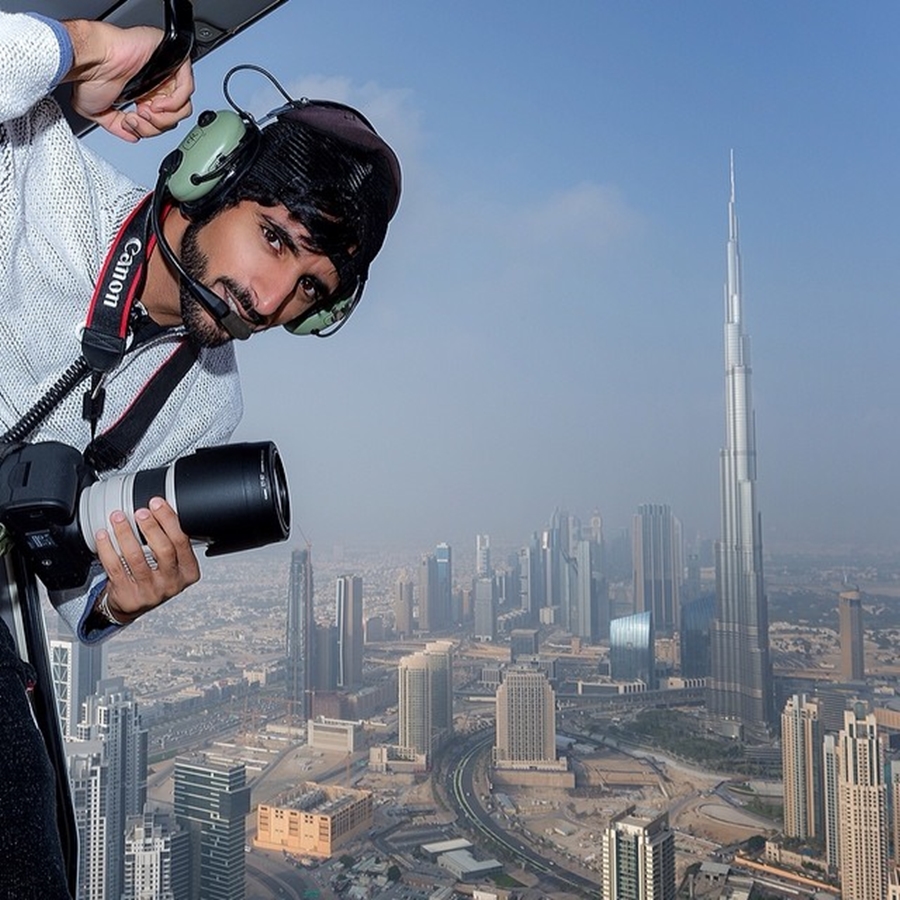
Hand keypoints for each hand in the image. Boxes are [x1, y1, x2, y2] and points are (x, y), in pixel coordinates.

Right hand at [63, 19, 193, 141]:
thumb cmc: (90, 76)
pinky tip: (157, 104)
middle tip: (137, 118)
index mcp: (143, 93)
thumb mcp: (99, 111)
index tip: (132, 124)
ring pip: (183, 105)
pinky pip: (187, 87)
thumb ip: (118, 126)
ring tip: (144, 111)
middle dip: (156, 126)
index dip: (151, 129)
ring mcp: (164, 72)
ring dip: (164, 117)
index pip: (164, 120)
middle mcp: (155, 83)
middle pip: (175, 116)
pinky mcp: (171, 59)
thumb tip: (132, 136)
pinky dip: (174, 103)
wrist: (90, 60)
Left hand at [94, 497, 199, 622]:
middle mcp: (171, 583)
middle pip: (164, 550)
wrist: (134, 604)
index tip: (157, 504)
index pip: (182, 542)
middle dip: (151, 527)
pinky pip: (116, 567)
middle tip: (140, 512)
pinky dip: (108, 548)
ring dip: (126, 534)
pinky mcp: (128, 595)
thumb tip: (160, 509)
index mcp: (188, 572)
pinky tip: (104, 535)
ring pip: (136, 558)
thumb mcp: (173, 563)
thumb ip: (172, 542)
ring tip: (118, 518)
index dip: (169, 520)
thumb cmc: (155, 577)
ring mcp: (150, 591)